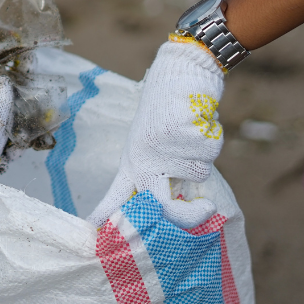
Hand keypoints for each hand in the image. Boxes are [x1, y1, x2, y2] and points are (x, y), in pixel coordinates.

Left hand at [87, 39, 224, 228]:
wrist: (178, 72)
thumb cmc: (166, 112)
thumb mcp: (151, 144)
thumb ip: (158, 172)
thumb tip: (174, 206)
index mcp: (132, 161)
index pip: (116, 195)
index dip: (108, 215)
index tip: (93, 232)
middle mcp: (144, 158)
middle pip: (161, 204)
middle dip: (186, 215)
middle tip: (205, 209)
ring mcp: (164, 148)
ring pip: (197, 172)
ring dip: (202, 154)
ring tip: (189, 131)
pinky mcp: (184, 135)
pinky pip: (210, 152)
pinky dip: (210, 138)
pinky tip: (197, 121)